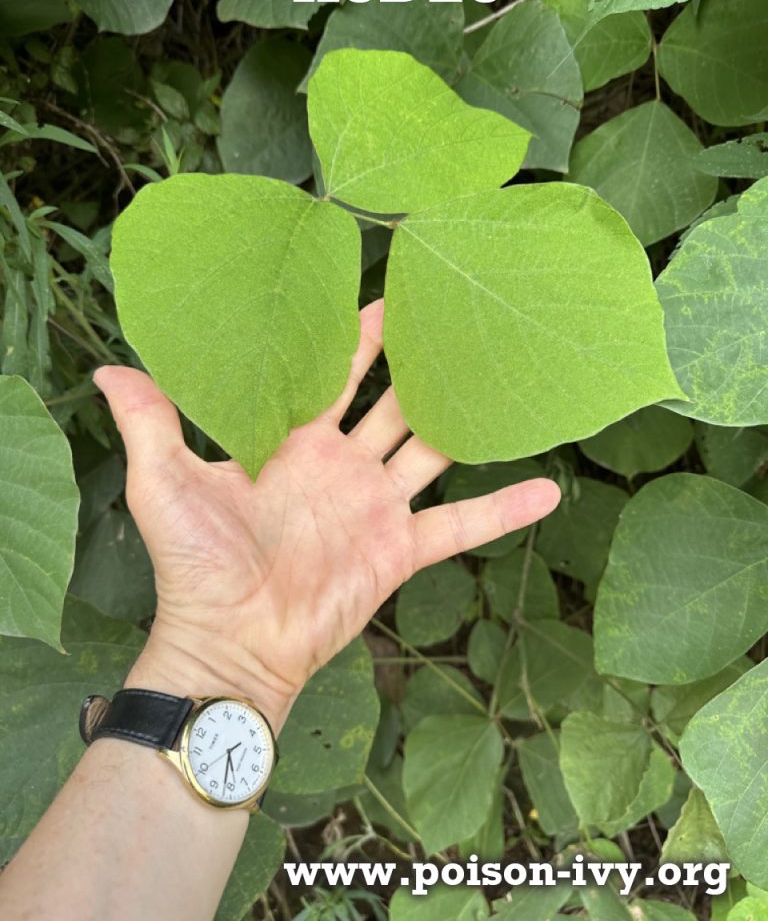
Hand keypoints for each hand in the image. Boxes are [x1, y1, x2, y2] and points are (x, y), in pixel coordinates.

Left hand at [94, 300, 559, 731]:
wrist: (233, 644)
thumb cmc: (196, 565)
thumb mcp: (165, 485)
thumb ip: (150, 421)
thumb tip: (106, 367)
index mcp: (293, 440)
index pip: (332, 372)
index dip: (356, 332)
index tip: (385, 288)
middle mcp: (341, 464)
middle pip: (390, 399)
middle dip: (418, 359)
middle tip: (453, 315)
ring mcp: (375, 504)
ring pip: (431, 448)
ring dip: (465, 418)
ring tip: (508, 379)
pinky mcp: (400, 549)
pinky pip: (461, 524)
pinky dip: (504, 508)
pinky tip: (550, 489)